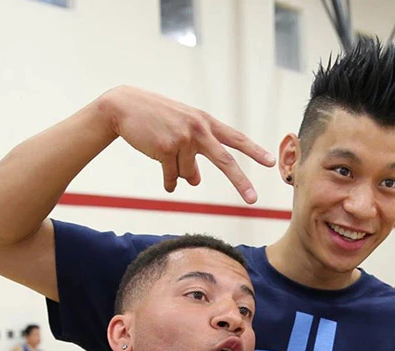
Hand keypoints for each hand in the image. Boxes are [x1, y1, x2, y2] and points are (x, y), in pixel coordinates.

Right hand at [99, 86, 275, 200]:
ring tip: (164, 151)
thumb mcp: (180, 132)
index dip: (253, 151)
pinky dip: (168, 181)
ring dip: (176, 170)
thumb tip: (194, 182)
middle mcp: (198, 129)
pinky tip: (163, 177)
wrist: (124, 107)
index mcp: (205, 122)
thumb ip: (193, 155)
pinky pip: (172, 177)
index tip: (270, 162)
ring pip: (188, 173)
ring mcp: (182, 138)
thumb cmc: (156, 119)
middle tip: (253, 200)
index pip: (235, 138)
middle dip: (240, 182)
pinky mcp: (165, 149)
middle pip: (225, 161)